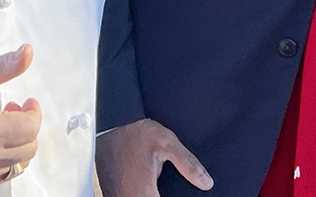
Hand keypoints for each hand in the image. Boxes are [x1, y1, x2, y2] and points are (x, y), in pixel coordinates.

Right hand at [0, 45, 42, 187]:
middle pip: (28, 148)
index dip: (33, 112)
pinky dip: (6, 158)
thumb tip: (27, 52)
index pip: (31, 128)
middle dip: (26, 126)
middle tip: (13, 110)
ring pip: (18, 163)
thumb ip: (6, 65)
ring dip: (18, 143)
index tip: (28, 102)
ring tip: (3, 125)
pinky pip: (2, 174)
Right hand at [97, 119, 212, 196]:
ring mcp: (117, 196)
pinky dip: (140, 194)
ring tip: (156, 187)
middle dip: (158, 196)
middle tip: (163, 187)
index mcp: (143, 192)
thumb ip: (188, 164)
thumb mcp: (167, 142)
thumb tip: (206, 182)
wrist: (110, 125)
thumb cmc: (135, 132)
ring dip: (151, 195)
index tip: (176, 193)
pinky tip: (149, 188)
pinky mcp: (112, 192)